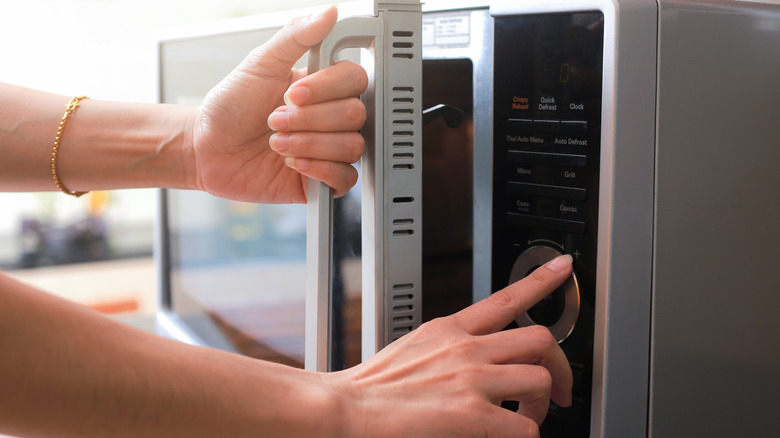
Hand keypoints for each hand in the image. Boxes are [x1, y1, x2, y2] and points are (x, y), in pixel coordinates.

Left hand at [187, 6, 366, 202]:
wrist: (207, 149)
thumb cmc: (230, 107)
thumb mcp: (259, 64)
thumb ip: (295, 37)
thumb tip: (328, 13)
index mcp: (323, 87)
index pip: (355, 80)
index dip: (326, 89)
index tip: (292, 94)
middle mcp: (330, 118)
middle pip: (355, 115)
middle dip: (310, 120)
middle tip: (275, 120)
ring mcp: (328, 149)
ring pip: (351, 147)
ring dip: (308, 145)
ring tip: (278, 143)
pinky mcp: (322, 181)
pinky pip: (345, 179)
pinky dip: (318, 170)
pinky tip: (293, 164)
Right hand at [329, 255, 574, 437]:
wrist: (346, 409)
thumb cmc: (373, 387)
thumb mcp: (414, 348)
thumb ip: (447, 347)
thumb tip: (471, 360)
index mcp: (450, 329)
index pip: (505, 298)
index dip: (541, 281)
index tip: (563, 269)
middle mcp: (467, 349)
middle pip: (540, 340)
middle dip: (558, 367)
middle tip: (557, 390)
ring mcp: (472, 380)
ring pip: (540, 379)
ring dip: (541, 405)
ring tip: (526, 418)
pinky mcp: (472, 415)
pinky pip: (526, 427)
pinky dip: (525, 435)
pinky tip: (507, 436)